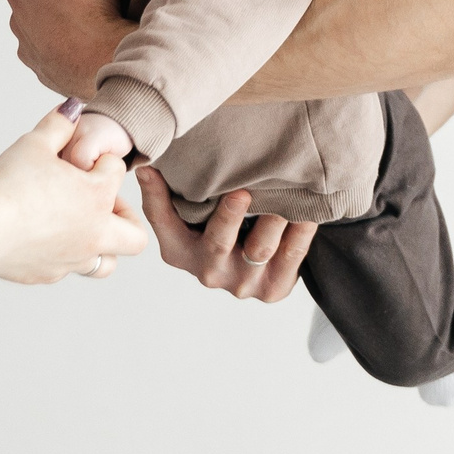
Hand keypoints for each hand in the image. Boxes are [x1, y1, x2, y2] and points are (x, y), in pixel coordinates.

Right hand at [0, 107, 149, 284]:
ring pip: (107, 262)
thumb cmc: (8, 186)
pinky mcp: (49, 275)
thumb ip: (58, 124)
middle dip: (126, 216)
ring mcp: (73, 260)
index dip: (98, 160)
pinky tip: (43, 236)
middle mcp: (94, 233)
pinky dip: (65, 254)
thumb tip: (73, 108)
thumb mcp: (34, 143)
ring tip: (79, 225)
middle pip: (135, 235)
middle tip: (101, 201)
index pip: (116, 171)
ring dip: (102, 244)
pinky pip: (69, 268)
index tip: (78, 160)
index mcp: (97, 197)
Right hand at [135, 167, 315, 302]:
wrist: (258, 267)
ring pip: (259, 249)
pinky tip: (307, 209)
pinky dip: (300, 231)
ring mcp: (243, 283)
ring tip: (283, 196)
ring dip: (272, 221)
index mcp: (179, 251)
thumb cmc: (214, 229)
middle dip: (229, 217)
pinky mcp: (275, 288)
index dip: (158, 198)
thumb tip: (146, 165)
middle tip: (241, 192)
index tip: (156, 172)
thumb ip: (164, 195)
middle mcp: (209, 271)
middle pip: (217, 242)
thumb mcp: (185, 217)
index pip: (163, 222)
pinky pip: (292, 255)